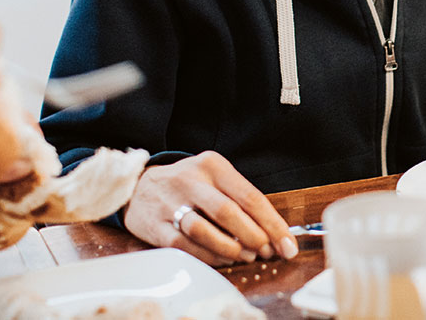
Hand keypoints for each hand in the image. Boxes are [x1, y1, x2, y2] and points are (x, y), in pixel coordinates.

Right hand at [123, 152, 293, 267]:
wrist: (137, 186)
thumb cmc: (188, 185)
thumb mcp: (214, 178)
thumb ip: (240, 201)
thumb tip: (272, 234)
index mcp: (213, 166)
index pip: (249, 196)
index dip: (272, 224)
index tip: (287, 244)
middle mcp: (191, 180)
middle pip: (229, 212)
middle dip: (254, 237)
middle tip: (267, 251)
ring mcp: (171, 202)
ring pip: (205, 230)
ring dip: (231, 248)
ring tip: (246, 256)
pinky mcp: (155, 224)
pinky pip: (186, 245)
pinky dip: (209, 256)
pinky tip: (223, 259)